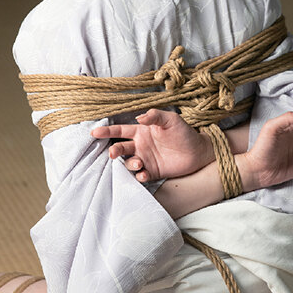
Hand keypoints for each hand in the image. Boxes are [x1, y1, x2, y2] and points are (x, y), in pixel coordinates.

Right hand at [91, 109, 213, 181]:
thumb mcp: (171, 119)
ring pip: (129, 163)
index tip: (94, 132)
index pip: (121, 131)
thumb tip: (139, 118)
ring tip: (139, 163)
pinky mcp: (153, 172)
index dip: (107, 131)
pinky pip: (141, 175)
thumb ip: (155, 116)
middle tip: (114, 153)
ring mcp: (146, 159)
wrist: (198, 151)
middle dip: (114, 151)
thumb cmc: (184, 132)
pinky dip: (140, 176)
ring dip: (130, 164)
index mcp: (142, 132)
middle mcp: (141, 146)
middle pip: (121, 148)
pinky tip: (144, 173)